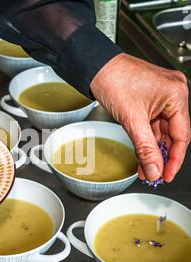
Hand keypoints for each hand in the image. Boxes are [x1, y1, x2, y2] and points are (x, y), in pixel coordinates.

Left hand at [90, 53, 189, 181]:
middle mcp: (174, 94)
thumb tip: (155, 170)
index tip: (166, 175)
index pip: (182, 136)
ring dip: (152, 150)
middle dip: (160, 156)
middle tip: (152, 174)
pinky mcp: (151, 99)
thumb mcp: (132, 120)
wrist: (96, 68)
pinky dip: (146, 139)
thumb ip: (145, 148)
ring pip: (161, 131)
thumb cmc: (114, 81)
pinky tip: (141, 153)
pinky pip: (152, 124)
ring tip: (144, 168)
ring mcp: (162, 97)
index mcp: (176, 95)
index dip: (174, 159)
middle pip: (172, 134)